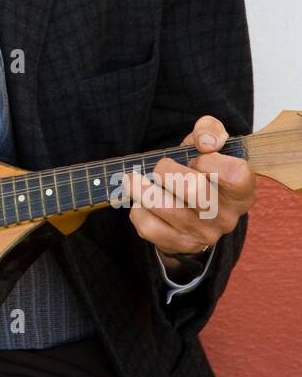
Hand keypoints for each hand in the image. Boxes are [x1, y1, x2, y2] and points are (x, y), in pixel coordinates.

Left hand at [121, 114, 255, 268]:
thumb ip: (210, 131)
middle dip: (167, 170)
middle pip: (192, 188)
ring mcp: (204, 235)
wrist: (195, 201)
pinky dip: (138, 210)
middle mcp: (227, 217)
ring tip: (134, 178)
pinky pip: (149, 227)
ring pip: (164, 207)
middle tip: (161, 165)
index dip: (210, 160)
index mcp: (243, 191)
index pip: (233, 175)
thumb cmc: (205, 166)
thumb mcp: (211, 142)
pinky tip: (141, 201)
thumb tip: (206, 143)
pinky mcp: (180, 245)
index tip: (198, 157)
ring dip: (142, 188)